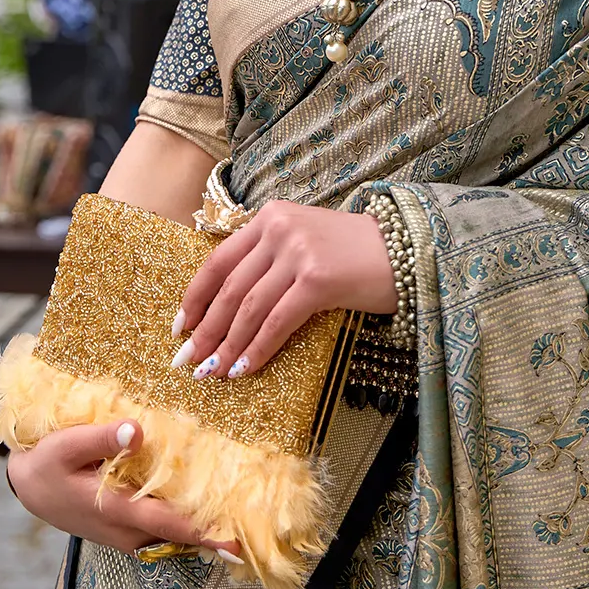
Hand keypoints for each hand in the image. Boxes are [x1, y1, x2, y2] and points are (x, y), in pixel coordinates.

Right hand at [6, 419, 240, 559]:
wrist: (26, 487)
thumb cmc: (46, 465)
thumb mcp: (66, 445)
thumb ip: (102, 438)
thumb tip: (138, 431)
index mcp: (117, 511)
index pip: (171, 523)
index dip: (205, 532)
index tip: (237, 542)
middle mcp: (126, 531)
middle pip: (179, 532)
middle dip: (214, 529)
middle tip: (253, 523)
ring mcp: (125, 534)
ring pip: (171, 532)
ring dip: (199, 524)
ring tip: (235, 510)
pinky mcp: (123, 528)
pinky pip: (160, 527)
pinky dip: (180, 518)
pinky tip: (197, 501)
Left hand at [174, 200, 394, 379]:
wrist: (407, 250)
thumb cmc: (355, 253)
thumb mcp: (304, 240)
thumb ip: (269, 259)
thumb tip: (228, 307)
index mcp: (269, 217)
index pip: (218, 260)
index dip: (195, 296)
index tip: (181, 325)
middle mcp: (278, 229)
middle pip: (228, 287)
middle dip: (205, 329)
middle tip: (187, 360)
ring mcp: (298, 252)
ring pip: (248, 308)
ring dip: (226, 345)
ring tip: (211, 372)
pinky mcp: (317, 279)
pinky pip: (276, 322)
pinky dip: (257, 349)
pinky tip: (244, 369)